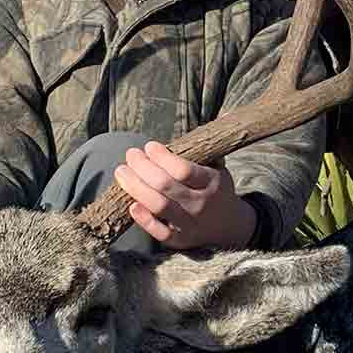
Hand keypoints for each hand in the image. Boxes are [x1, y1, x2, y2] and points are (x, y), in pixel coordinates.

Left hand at [114, 141, 256, 249]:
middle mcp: (200, 204)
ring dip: (135, 187)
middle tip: (131, 155)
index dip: (161, 156)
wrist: (230, 228)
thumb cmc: (217, 190)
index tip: (149, 146)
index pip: (182, 169)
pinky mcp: (179, 240)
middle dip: (142, 167)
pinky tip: (131, 204)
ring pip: (158, 205)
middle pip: (165, 185)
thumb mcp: (220, 167)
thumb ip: (211, 146)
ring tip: (121, 172)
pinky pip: (158, 232)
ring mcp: (189, 224)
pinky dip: (143, 219)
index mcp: (211, 183)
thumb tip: (224, 112)